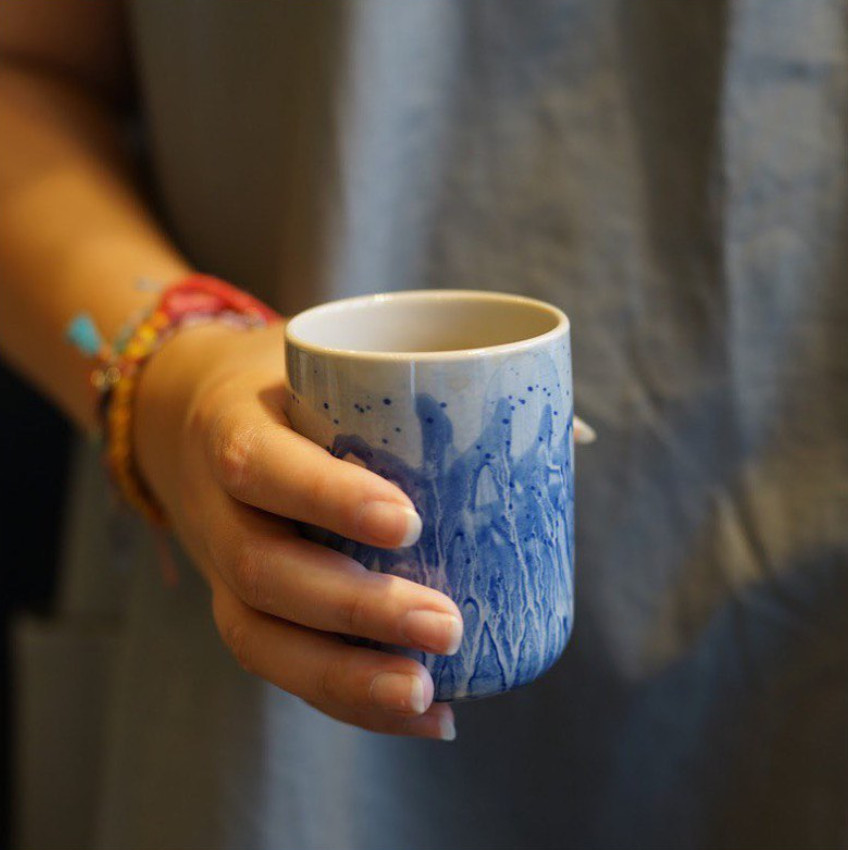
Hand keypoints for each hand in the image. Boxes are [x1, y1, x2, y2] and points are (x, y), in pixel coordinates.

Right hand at [134, 320, 460, 740]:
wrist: (192, 420)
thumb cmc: (289, 390)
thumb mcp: (330, 366)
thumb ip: (433, 394)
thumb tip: (574, 436)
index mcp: (231, 427)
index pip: (260, 465)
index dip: (326, 498)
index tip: (409, 522)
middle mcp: (216, 509)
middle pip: (263, 571)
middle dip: (356, 608)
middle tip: (446, 624)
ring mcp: (220, 570)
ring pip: (261, 638)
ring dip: (346, 677)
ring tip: (427, 694)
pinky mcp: (244, 610)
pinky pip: (283, 666)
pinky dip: (352, 699)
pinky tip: (426, 715)